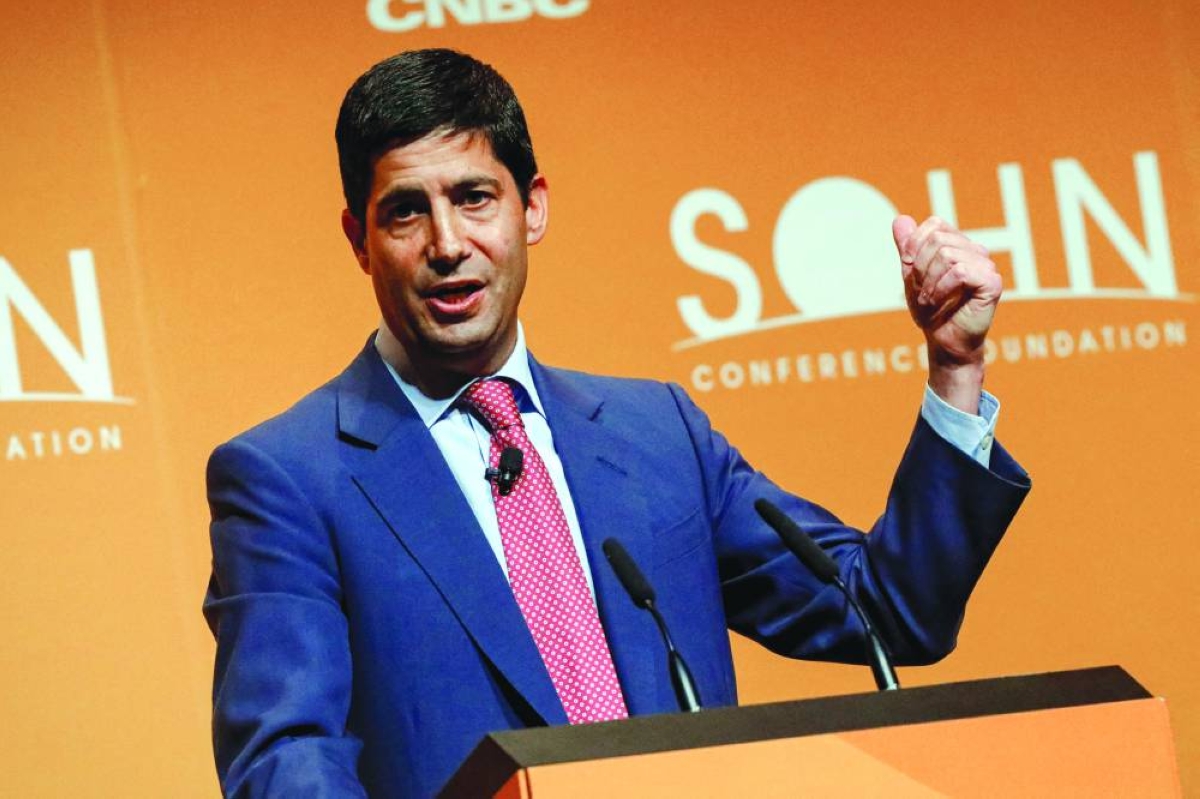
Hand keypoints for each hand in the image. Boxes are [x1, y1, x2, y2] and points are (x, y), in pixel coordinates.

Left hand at [892, 215, 1001, 411]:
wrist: (944, 341)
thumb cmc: (931, 310)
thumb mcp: (912, 276)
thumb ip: (908, 249)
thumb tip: (900, 218)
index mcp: (958, 245)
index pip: (934, 225)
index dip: (915, 246)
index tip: (911, 271)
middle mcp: (976, 251)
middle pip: (938, 241)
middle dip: (920, 269)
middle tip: (922, 292)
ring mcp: (986, 265)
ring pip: (947, 255)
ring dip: (929, 283)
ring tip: (930, 300)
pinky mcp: (992, 282)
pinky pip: (960, 271)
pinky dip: (942, 288)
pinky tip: (940, 302)